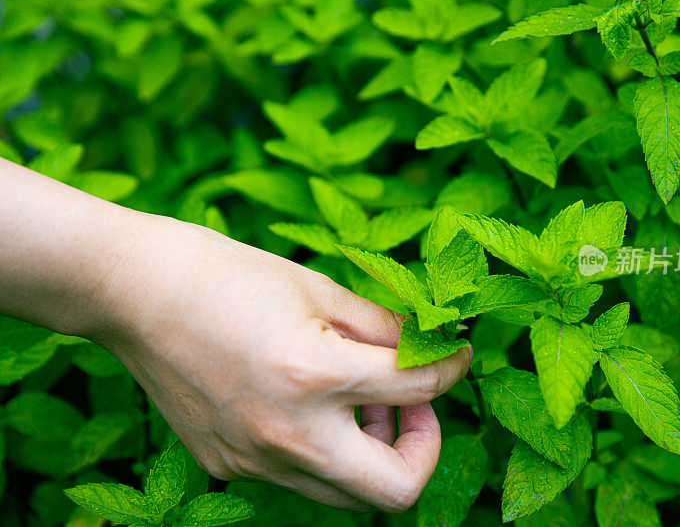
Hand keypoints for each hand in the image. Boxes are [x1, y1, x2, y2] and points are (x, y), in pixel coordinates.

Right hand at [98, 216, 472, 511]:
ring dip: (374, 455)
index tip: (454, 355)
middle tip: (413, 402)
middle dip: (425, 448)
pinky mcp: (228, 466)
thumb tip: (424, 349)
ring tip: (360, 401)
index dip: (452, 368)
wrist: (133, 292)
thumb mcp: (317, 288)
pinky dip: (326, 452)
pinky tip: (312, 406)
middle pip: (395, 492)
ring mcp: (253, 461)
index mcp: (314, 374)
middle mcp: (287, 434)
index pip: (418, 389)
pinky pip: (300, 479)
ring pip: (346, 496)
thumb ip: (381, 328)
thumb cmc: (224, 274)